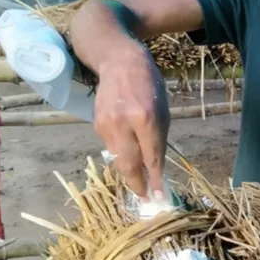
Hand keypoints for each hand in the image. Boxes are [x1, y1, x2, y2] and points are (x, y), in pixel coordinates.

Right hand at [92, 43, 169, 199]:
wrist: (120, 63)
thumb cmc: (149, 87)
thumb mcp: (163, 111)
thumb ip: (158, 139)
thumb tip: (156, 168)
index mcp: (146, 119)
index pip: (151, 157)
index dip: (155, 180)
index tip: (159, 197)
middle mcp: (124, 123)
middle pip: (129, 165)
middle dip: (137, 184)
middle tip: (145, 196)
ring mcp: (107, 124)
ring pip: (118, 158)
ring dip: (129, 168)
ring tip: (138, 175)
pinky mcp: (96, 124)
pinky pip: (110, 145)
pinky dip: (120, 151)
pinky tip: (127, 146)